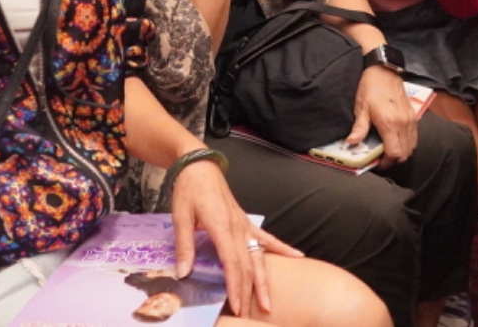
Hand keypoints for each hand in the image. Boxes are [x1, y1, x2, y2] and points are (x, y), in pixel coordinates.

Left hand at [169, 158, 300, 317]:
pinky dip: (282, 248)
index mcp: (220, 226)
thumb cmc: (189, 189)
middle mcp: (237, 227)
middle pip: (247, 265)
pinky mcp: (246, 222)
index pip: (232, 262)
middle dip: (248, 292)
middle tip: (248, 313)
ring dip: (263, 281)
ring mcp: (245, 225)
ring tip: (268, 302)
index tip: (237, 305)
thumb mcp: (180, 216)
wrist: (200, 166)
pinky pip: (267, 238)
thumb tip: (183, 272)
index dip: (236, 285)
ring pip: (259, 257)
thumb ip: (184, 245)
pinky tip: (298, 256)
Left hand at [348, 64, 416, 163]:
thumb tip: (351, 143)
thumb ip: (359, 128)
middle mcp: (403, 124)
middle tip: (382, 158)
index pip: (395, 152)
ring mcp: (410, 120)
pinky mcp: (414, 116)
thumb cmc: (370, 88)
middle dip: (394, 159)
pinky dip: (407, 143)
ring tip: (388, 150)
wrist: (383, 70)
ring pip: (412, 146)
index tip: (378, 163)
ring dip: (402, 152)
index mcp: (390, 123)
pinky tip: (396, 140)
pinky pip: (414, 136)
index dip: (387, 162)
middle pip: (405, 152)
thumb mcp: (361, 108)